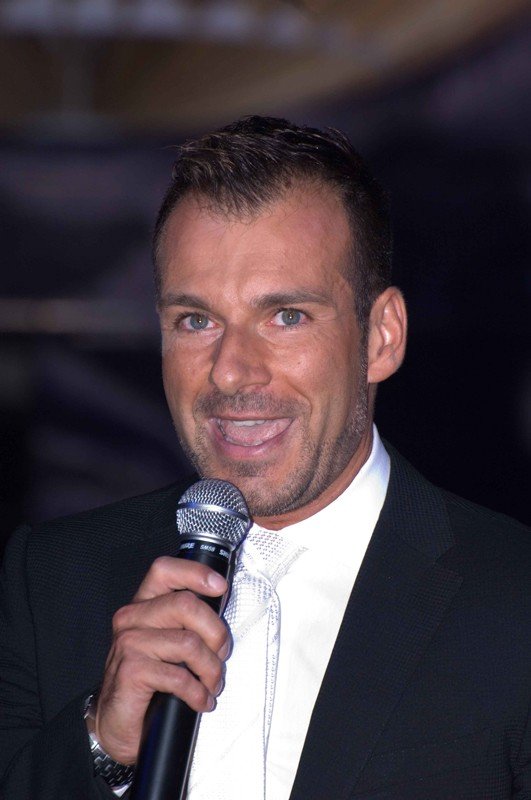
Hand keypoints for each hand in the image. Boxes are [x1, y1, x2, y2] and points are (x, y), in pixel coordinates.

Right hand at [91, 556, 229, 764]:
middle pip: (186, 605)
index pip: (165, 570)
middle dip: (216, 632)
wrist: (115, 721)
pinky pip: (179, 676)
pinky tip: (200, 700)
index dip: (196, 573)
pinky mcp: (131, 672)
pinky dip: (198, 692)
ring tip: (212, 683)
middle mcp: (132, 618)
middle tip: (221, 655)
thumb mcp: (167, 642)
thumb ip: (187, 621)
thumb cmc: (148, 680)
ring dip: (211, 669)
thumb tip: (220, 609)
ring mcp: (129, 643)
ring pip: (189, 643)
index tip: (220, 587)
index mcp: (143, 604)